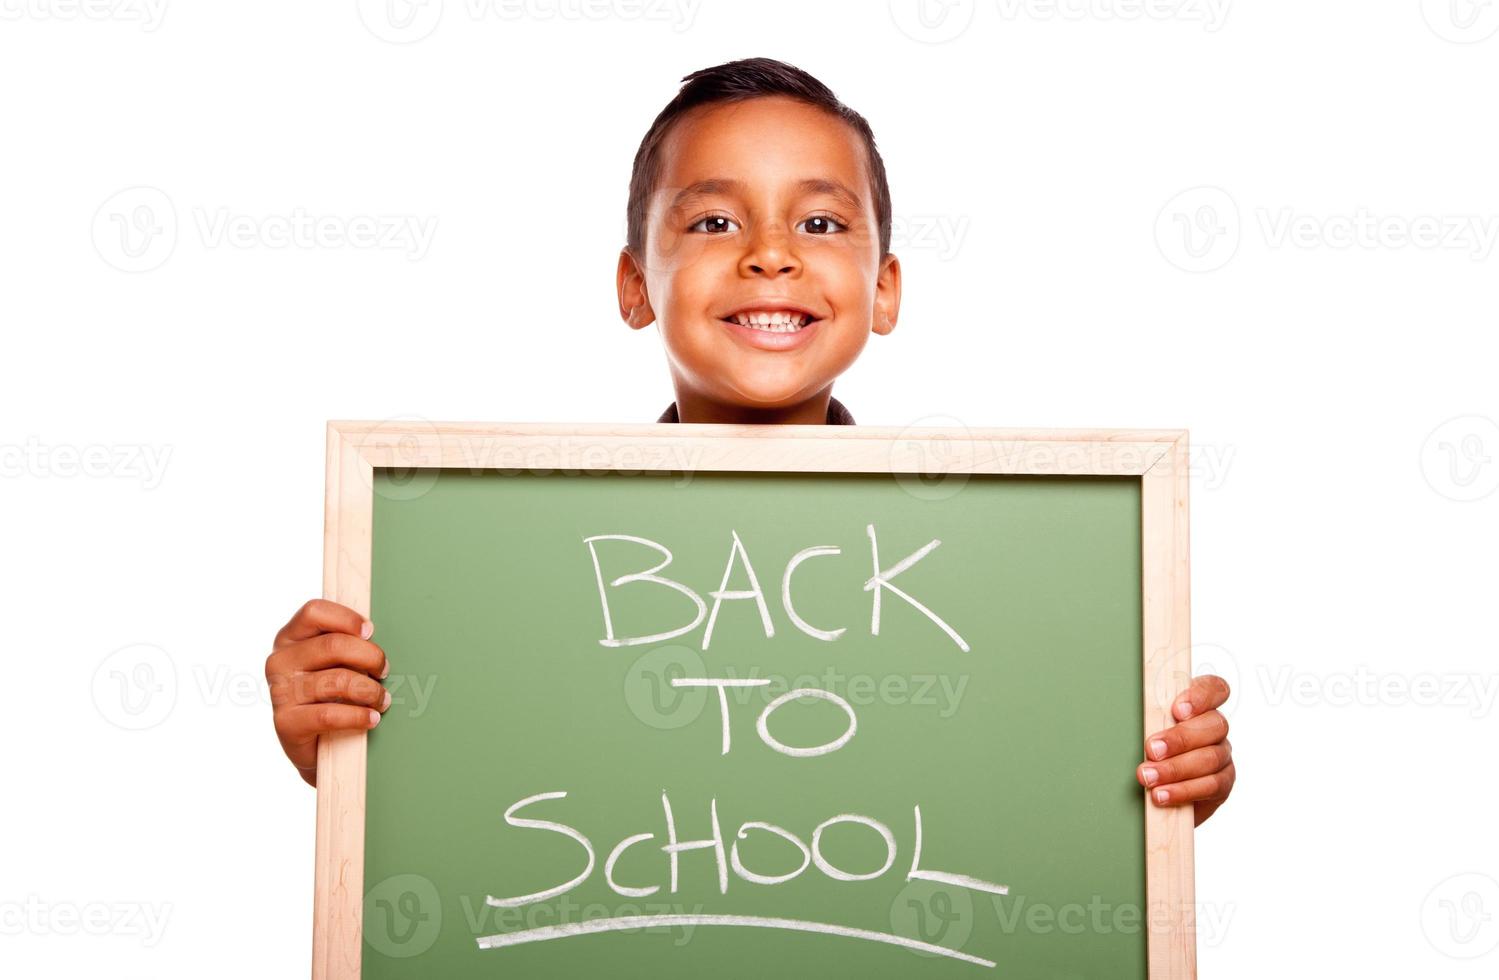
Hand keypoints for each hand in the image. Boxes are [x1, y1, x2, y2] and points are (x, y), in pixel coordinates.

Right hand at [265, 599, 389, 786]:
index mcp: (290, 638)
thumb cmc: (332, 696)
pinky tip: (372, 718)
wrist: (317, 748)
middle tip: (385, 670)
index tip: (370, 631)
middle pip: (333, 645)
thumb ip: (345, 644)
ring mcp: (279, 692)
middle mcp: (279, 661)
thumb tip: (372, 633)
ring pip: (337, 680)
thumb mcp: (335, 663)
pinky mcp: (285, 722)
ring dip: (370, 690)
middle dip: (370, 657)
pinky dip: (358, 716)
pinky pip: (329, 714)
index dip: (346, 618)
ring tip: (382, 699)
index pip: (314, 611)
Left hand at [1136, 675, 1234, 825]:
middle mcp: (1215, 728)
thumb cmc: (1150, 749)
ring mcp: (1222, 755)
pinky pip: (1211, 786)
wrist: (1160, 793)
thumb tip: (1117, 709)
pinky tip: (1162, 795)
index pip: (1215, 689)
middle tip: (1151, 749)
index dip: (1201, 696)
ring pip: (1211, 758)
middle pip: (1214, 725)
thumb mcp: (1147, 728)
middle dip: (1180, 738)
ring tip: (1148, 777)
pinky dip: (1183, 790)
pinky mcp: (1222, 783)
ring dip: (1176, 769)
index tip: (1177, 710)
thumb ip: (1149, 717)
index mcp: (1199, 706)